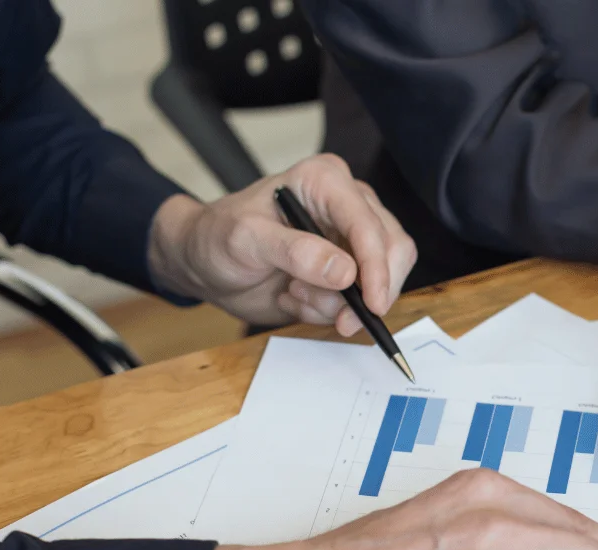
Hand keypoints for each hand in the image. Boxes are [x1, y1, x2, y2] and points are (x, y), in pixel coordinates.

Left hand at [148, 154, 416, 334]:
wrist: (205, 263)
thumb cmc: (218, 237)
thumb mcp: (247, 240)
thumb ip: (295, 252)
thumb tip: (344, 271)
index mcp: (326, 181)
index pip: (368, 224)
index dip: (377, 266)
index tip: (371, 303)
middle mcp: (347, 205)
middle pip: (393, 250)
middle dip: (368, 291)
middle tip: (340, 320)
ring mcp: (350, 240)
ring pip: (380, 280)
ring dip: (337, 303)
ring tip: (293, 294)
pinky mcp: (346, 270)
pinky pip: (358, 301)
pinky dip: (328, 310)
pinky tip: (295, 297)